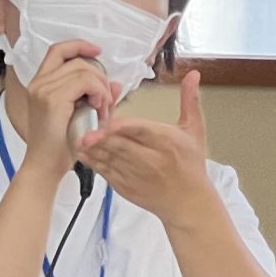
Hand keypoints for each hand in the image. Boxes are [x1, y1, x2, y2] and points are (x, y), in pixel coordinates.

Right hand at [11, 40, 116, 178]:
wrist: (45, 167)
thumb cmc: (58, 146)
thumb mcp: (79, 116)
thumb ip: (96, 97)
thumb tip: (115, 84)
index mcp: (40, 84)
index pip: (59, 51)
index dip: (80, 45)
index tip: (97, 52)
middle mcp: (38, 83)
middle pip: (78, 61)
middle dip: (99, 77)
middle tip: (105, 102)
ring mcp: (43, 90)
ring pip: (84, 70)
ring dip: (101, 88)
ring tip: (102, 109)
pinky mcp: (52, 100)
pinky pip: (85, 82)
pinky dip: (98, 93)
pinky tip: (98, 109)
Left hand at [79, 70, 215, 226]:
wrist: (187, 202)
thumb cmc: (190, 164)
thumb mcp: (195, 130)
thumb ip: (190, 101)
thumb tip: (192, 74)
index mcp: (167, 142)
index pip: (144, 132)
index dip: (126, 128)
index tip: (112, 122)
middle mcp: (151, 160)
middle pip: (123, 146)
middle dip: (104, 139)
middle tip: (88, 131)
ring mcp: (136, 175)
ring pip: (111, 159)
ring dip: (94, 149)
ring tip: (80, 139)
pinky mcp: (125, 187)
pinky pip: (106, 173)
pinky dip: (94, 163)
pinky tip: (83, 153)